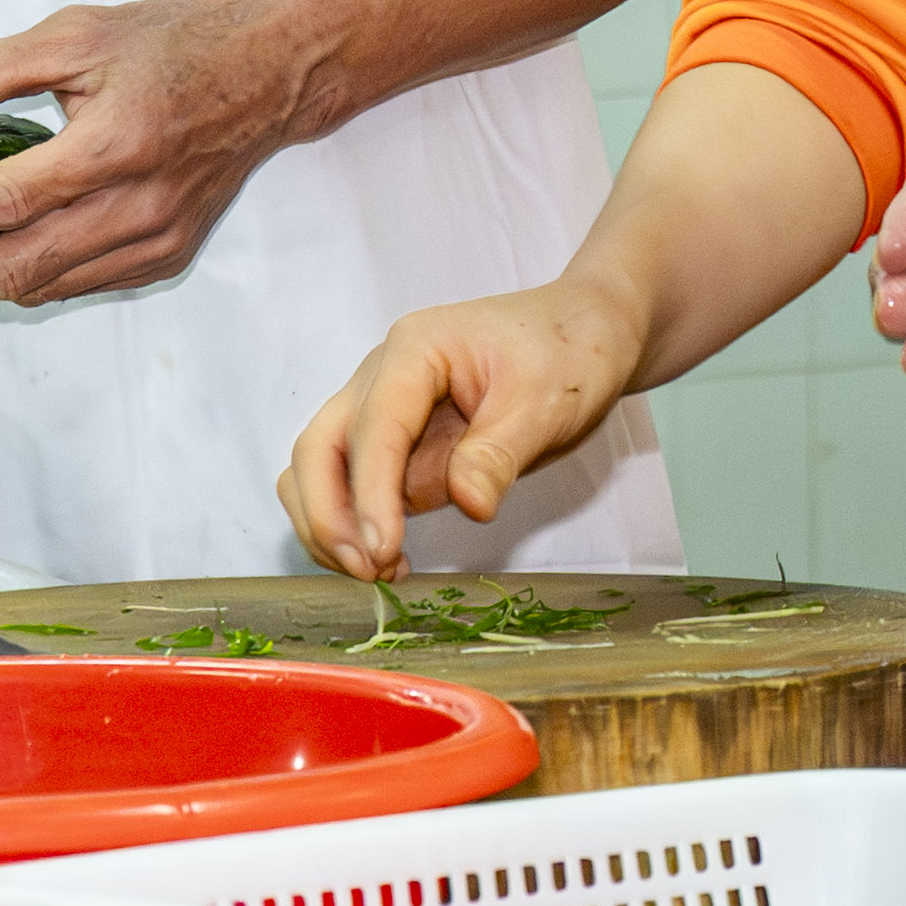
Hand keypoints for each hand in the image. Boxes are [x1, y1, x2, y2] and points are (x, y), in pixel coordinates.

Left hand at [0, 0, 352, 304]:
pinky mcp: (169, 256)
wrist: (270, 71)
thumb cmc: (178, 45)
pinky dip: (34, 271)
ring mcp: (159, 239)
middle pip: (16, 264)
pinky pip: (81, 284)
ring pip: (45, 286)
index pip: (1, 201)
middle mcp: (140, 206)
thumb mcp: (80, 34)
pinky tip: (13, 236)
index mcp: (115, 145)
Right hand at [279, 275, 642, 573]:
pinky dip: (353, 524)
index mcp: (416, 350)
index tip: (382, 549)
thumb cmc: (568, 352)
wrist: (586, 333)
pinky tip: (392, 557)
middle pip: (319, 448)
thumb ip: (498, 455)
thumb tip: (467, 504)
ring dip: (331, 525)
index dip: (372, 494)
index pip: (374, 428)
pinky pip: (350, 485)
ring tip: (380, 571)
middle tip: (370, 570)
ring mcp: (381, 408)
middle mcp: (382, 375)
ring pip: (319, 469)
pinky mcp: (394, 443)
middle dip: (329, 515)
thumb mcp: (547, 403)